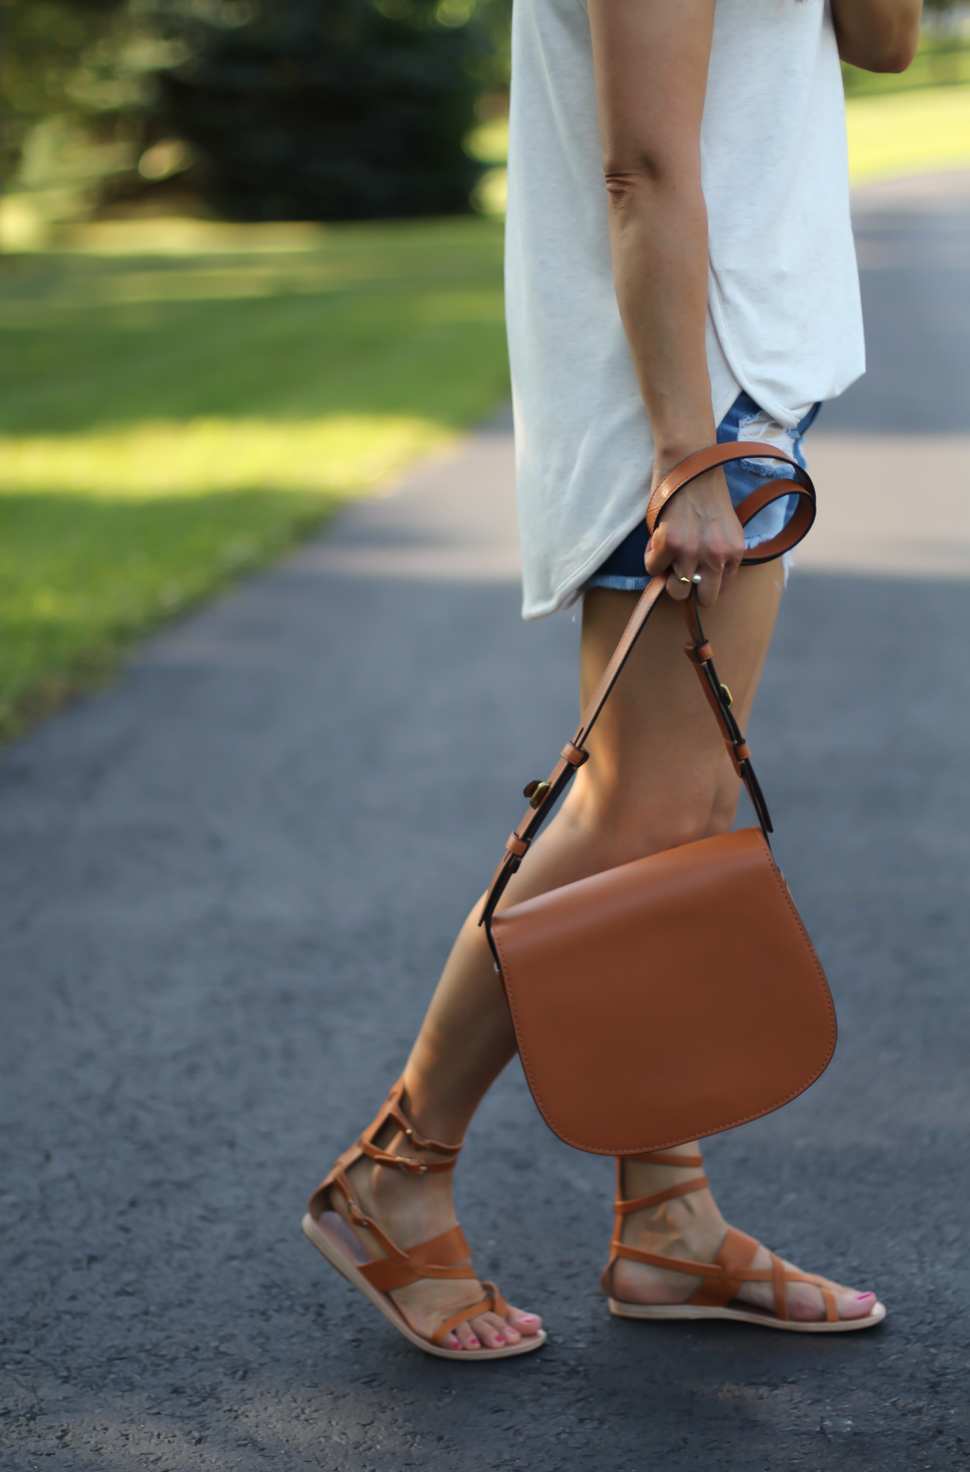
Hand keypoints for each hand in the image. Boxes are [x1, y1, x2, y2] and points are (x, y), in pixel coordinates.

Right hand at [644, 465, 743, 605]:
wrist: (691, 460)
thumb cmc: (704, 489)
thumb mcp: (723, 526)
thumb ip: (715, 553)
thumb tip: (694, 576)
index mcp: (736, 552)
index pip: (721, 589)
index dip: (704, 583)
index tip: (694, 571)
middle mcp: (718, 556)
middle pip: (704, 600)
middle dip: (689, 588)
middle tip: (678, 570)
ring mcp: (694, 553)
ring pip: (676, 590)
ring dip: (667, 575)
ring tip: (665, 554)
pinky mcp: (670, 545)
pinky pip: (653, 568)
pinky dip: (651, 557)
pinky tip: (657, 539)